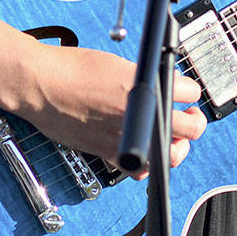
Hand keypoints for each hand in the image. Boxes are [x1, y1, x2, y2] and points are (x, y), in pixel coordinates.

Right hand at [19, 44, 205, 170]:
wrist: (42, 85)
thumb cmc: (73, 69)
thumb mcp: (120, 63)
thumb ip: (146, 77)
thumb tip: (164, 86)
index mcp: (146, 87)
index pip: (190, 92)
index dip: (190, 91)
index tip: (186, 93)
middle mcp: (140, 115)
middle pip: (191, 127)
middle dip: (194, 120)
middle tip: (189, 115)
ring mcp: (126, 138)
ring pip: (173, 153)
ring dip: (179, 145)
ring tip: (173, 135)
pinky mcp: (108, 154)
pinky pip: (141, 171)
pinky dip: (149, 165)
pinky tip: (149, 154)